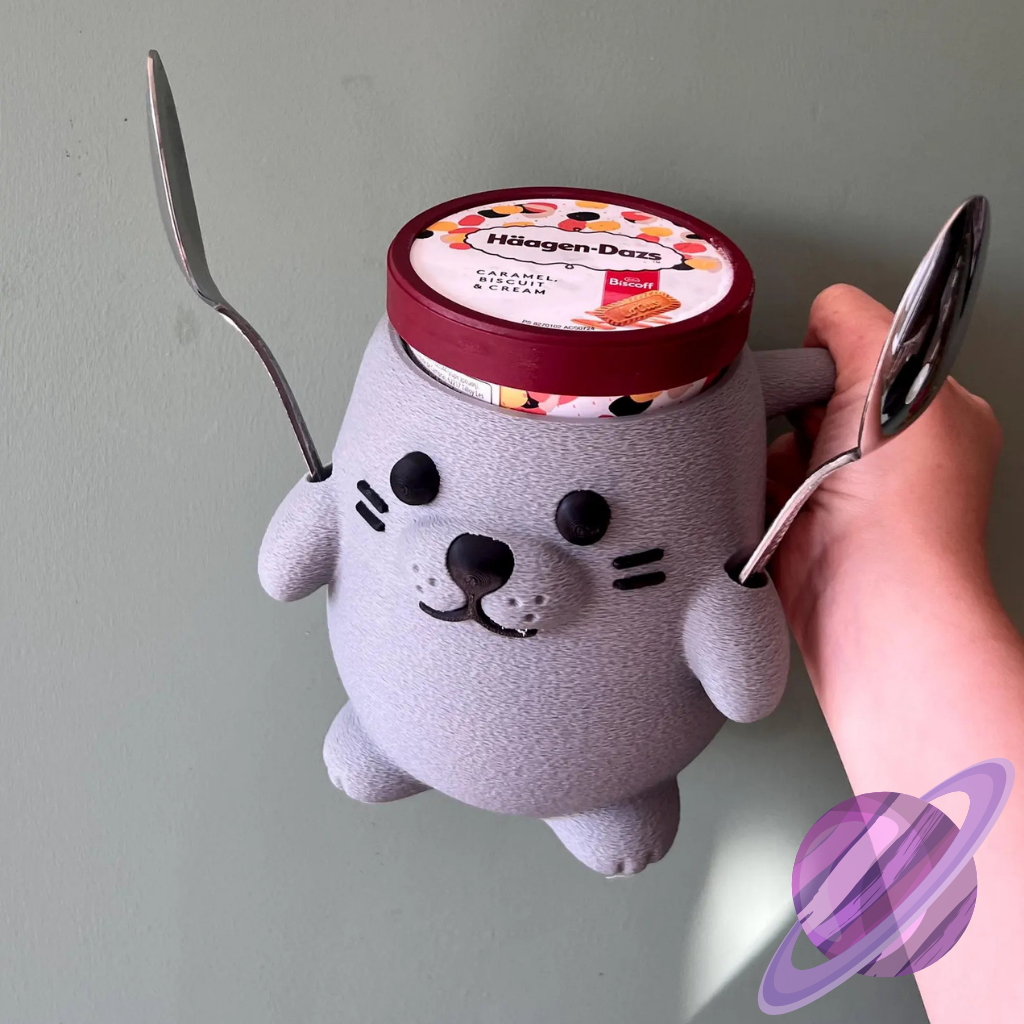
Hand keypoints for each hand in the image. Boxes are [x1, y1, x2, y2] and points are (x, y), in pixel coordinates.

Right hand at [766, 284, 1001, 645]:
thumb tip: (821, 314)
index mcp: (933, 416)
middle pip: (812, 398)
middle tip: (801, 426)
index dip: (836, 354)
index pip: (869, 354)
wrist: (868, 609)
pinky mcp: (798, 531)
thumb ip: (854, 320)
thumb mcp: (887, 374)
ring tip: (777, 470)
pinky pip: (753, 487)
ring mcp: (844, 498)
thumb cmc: (903, 513)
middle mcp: (892, 459)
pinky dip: (744, 487)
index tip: (822, 372)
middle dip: (790, 405)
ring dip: (760, 448)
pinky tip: (758, 496)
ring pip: (776, 443)